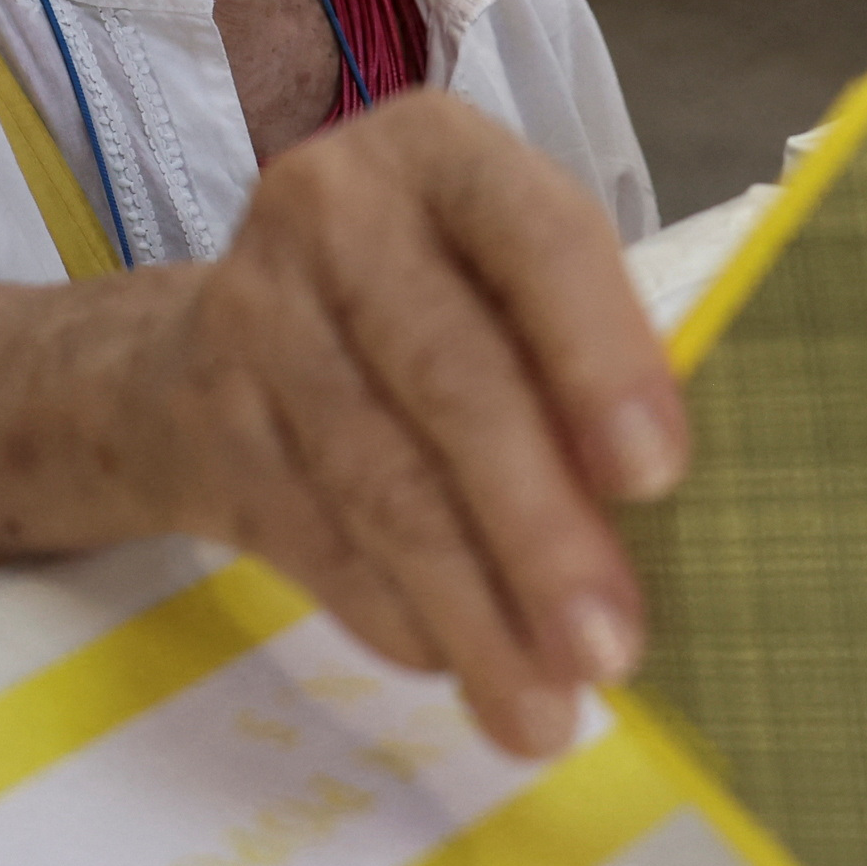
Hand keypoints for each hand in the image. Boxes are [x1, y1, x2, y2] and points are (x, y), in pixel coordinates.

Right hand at [121, 93, 687, 757]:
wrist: (186, 357)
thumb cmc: (410, 316)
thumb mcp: (493, 288)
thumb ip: (573, 364)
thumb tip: (680, 522)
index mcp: (442, 153)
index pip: (538, 237)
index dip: (601, 357)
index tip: (660, 478)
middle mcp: (333, 208)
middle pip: (453, 379)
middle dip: (540, 529)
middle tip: (611, 650)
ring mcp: (251, 313)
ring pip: (381, 481)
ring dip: (474, 610)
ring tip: (544, 713)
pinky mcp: (203, 422)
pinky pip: (316, 538)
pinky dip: (396, 617)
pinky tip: (456, 668)